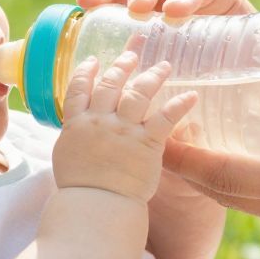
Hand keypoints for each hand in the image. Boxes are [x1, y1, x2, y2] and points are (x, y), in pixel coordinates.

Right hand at [53, 36, 198, 202]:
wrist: (96, 205)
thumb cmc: (80, 188)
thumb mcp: (67, 156)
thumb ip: (76, 137)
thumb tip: (79, 130)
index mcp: (77, 124)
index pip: (79, 88)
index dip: (87, 71)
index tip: (94, 60)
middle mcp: (100, 121)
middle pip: (112, 83)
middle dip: (123, 64)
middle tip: (133, 53)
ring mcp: (124, 130)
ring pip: (139, 92)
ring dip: (153, 75)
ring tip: (164, 66)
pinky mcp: (147, 143)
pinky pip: (166, 117)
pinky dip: (180, 104)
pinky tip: (191, 96)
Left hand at [163, 2, 259, 238]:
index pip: (226, 175)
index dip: (183, 153)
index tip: (148, 124)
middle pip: (223, 193)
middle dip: (183, 163)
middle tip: (144, 124)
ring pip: (241, 201)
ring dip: (207, 173)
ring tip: (172, 134)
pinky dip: (236, 178)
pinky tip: (224, 147)